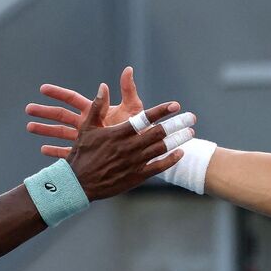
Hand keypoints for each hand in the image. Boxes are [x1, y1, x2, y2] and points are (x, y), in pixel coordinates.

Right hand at [26, 66, 147, 158]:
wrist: (140, 149)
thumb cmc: (137, 127)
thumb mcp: (132, 108)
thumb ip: (128, 90)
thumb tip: (128, 69)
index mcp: (94, 111)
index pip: (72, 99)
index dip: (58, 93)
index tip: (43, 88)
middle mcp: (87, 123)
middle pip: (61, 115)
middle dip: (45, 111)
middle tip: (28, 109)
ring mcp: (85, 138)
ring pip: (60, 133)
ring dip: (45, 130)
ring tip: (29, 127)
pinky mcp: (87, 152)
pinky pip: (68, 151)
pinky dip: (56, 151)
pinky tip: (43, 150)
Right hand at [64, 81, 193, 199]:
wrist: (78, 183)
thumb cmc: (81, 154)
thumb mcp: (87, 128)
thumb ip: (97, 107)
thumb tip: (103, 86)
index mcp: (118, 133)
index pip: (144, 119)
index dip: (161, 111)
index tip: (175, 105)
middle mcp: (129, 147)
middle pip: (158, 133)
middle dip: (177, 124)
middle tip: (191, 118)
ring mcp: (134, 163)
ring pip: (161, 149)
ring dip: (177, 140)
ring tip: (190, 133)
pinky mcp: (136, 177)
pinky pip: (158, 167)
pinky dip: (171, 160)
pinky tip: (180, 153)